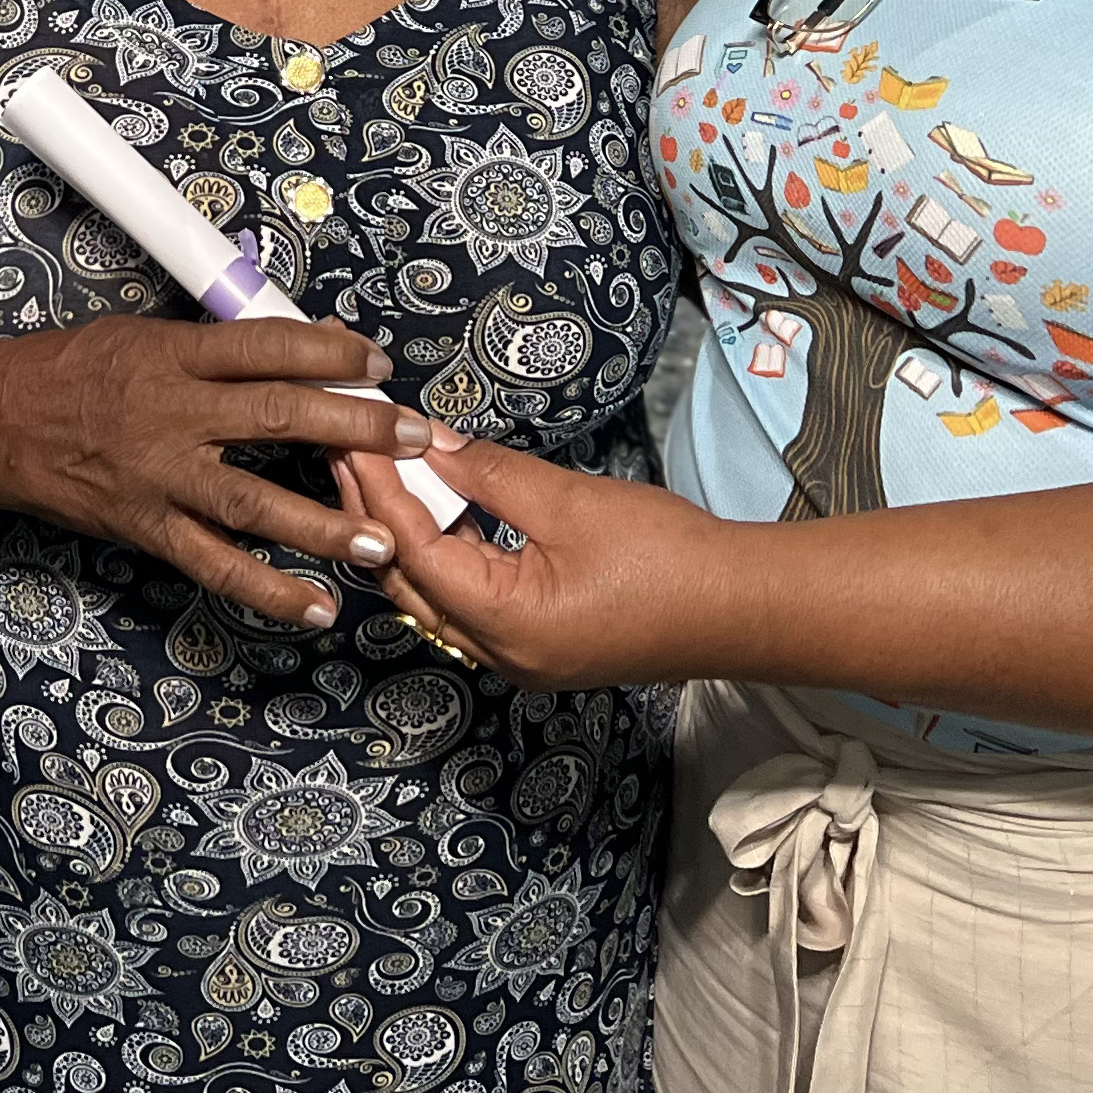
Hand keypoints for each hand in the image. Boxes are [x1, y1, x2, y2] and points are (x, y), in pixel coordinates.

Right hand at [0, 316, 429, 630]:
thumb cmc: (64, 371)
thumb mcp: (137, 334)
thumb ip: (209, 347)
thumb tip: (287, 346)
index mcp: (172, 355)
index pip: (267, 346)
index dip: (330, 353)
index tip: (377, 364)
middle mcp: (171, 414)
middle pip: (279, 416)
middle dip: (357, 428)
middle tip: (416, 439)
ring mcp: (161, 477)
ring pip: (257, 501)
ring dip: (327, 524)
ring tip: (385, 541)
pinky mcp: (147, 527)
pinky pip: (215, 565)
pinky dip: (268, 590)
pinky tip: (315, 606)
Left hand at [344, 429, 726, 690]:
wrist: (741, 606)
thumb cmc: (668, 557)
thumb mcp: (569, 501)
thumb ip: (491, 473)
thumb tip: (431, 444)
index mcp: (504, 623)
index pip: (412, 549)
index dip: (377, 487)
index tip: (353, 435)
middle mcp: (500, 654)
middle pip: (410, 582)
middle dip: (375, 514)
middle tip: (351, 448)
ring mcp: (519, 657)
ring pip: (434, 596)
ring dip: (408, 535)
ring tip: (385, 471)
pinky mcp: (538, 647)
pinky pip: (468, 603)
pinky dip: (447, 555)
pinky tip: (442, 509)